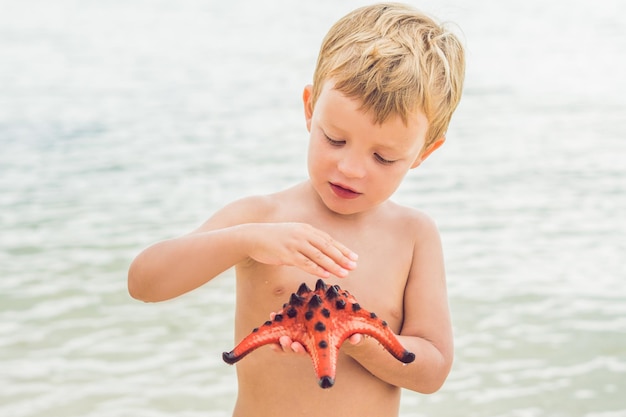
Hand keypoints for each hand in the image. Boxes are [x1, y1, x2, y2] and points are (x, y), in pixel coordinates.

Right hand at [243, 223, 357, 277]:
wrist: (252, 236)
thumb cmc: (272, 238)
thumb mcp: (292, 236)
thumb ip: (305, 245)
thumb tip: (316, 258)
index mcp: (306, 229)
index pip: (328, 240)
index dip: (342, 249)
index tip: (354, 257)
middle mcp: (303, 234)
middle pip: (327, 247)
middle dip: (342, 257)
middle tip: (354, 266)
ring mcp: (295, 243)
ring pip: (318, 255)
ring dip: (333, 265)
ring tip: (344, 273)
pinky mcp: (286, 253)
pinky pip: (304, 262)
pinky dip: (316, 268)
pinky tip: (326, 274)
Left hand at [268, 312, 361, 352]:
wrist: (340, 319)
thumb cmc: (347, 330)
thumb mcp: (352, 334)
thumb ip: (355, 337)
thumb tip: (356, 339)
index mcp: (317, 347)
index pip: (306, 352)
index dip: (300, 350)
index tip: (296, 346)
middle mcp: (306, 343)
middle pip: (293, 347)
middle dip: (287, 345)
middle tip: (284, 340)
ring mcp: (299, 334)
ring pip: (286, 337)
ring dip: (278, 332)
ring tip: (274, 324)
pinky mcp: (296, 324)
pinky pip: (284, 325)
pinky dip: (278, 321)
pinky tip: (273, 316)